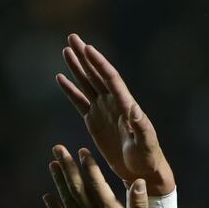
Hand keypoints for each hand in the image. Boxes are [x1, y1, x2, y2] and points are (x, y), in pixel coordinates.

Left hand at [44, 145, 157, 207]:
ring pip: (68, 200)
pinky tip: (47, 197)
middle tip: (58, 148)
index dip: (89, 167)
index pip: (97, 186)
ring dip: (60, 181)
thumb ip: (140, 205)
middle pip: (77, 188)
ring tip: (53, 163)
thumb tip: (137, 181)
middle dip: (67, 167)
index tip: (82, 151)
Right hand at [57, 34, 175, 194]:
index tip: (87, 48)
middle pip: (96, 74)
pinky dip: (70, 90)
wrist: (142, 170)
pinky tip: (60, 77)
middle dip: (84, 56)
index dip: (99, 63)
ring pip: (87, 83)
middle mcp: (113, 103)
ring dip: (76, 67)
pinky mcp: (94, 121)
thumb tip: (134, 108)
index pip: (111, 78)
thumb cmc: (148, 157)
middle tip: (72, 37)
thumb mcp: (146, 143)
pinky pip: (79, 101)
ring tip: (66, 50)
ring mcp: (103, 111)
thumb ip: (141, 126)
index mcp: (126, 105)